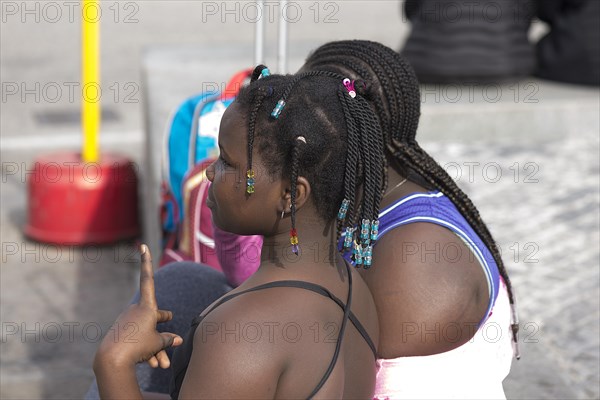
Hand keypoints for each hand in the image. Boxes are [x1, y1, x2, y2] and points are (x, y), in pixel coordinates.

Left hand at [95, 244, 182, 368]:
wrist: (112, 360)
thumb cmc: (139, 347)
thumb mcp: (158, 344)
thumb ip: (168, 339)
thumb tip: (177, 339)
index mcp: (146, 307)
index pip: (148, 279)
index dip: (147, 262)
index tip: (143, 246)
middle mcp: (136, 310)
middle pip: (154, 315)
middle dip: (163, 320)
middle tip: (168, 317)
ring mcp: (127, 321)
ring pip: (146, 331)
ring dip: (155, 347)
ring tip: (161, 364)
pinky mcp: (121, 332)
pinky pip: (138, 339)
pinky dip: (146, 350)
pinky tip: (152, 364)